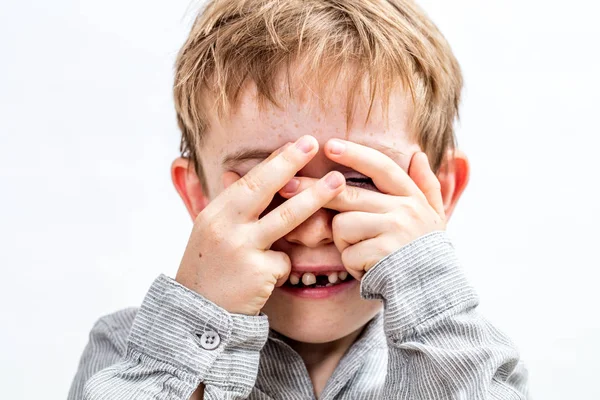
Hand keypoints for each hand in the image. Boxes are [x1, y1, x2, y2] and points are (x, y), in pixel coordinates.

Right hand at [175, 136, 345, 315]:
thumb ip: (227, 206)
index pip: (247, 181)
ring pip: (286, 218)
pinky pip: (285, 262)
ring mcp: (241, 249)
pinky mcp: (257, 273)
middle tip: (314, 143)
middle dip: (290, 162)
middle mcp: (225, 227)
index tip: (296, 143)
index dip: (274, 161)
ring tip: (338, 182)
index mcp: (214, 214)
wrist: (198, 315)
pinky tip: (266, 278)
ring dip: (315, 198)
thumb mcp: (209, 233)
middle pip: (262, 188)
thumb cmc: (208, 270)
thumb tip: (233, 173)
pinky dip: (282, 267)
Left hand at [278, 139, 445, 279]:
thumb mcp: (435, 217)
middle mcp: (404, 209)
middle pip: (348, 193)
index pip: (381, 167)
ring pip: (343, 224)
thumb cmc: (426, 253)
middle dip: (313, 190)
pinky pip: (347, 253)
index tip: (329, 144)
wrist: (434, 292)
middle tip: (287, 187)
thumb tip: (419, 155)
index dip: (355, 154)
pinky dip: (351, 264)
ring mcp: (394, 230)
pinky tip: (368, 269)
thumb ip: (427, 185)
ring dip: (345, 242)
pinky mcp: (382, 254)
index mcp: (412, 197)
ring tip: (364, 253)